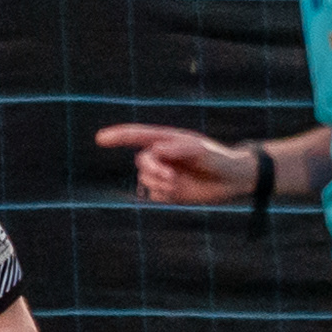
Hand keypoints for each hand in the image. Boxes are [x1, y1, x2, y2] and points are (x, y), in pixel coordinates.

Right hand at [98, 123, 253, 204]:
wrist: (231, 180)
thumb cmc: (217, 159)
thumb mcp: (200, 151)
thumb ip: (177, 149)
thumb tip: (155, 150)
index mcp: (166, 140)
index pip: (138, 136)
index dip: (118, 136)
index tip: (100, 139)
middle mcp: (162, 157)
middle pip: (142, 161)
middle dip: (153, 170)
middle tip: (171, 177)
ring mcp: (164, 174)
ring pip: (146, 180)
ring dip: (159, 183)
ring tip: (178, 184)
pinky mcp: (168, 192)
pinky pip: (155, 195)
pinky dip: (165, 195)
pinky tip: (180, 192)